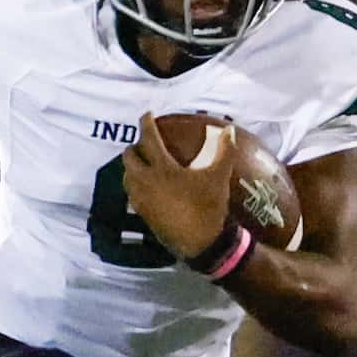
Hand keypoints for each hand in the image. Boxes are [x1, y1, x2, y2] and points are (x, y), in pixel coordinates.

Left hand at [122, 112, 235, 260]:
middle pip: (129, 157)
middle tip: (145, 143)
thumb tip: (229, 129)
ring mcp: (140, 198)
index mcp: (162, 169)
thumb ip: (224, 150)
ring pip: (126, 176)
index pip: (148, 139)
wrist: (200, 242)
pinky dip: (134, 183)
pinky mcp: (141, 212)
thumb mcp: (219, 177)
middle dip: (134, 146)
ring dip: (131, 166)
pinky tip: (146, 186)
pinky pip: (130, 192)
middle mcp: (145, 181)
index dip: (146, 123)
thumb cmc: (208, 207)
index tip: (146, 114)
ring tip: (143, 163)